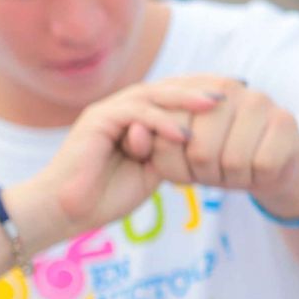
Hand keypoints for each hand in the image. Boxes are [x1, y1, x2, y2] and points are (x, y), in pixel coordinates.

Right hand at [15, 80, 223, 242]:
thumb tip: (194, 141)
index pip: (169, 96)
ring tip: (215, 106)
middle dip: (199, 87)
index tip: (234, 97)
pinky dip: (162, 123)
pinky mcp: (97, 121)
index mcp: (130, 120)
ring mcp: (105, 112)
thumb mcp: (149, 171)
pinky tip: (184, 135)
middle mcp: (117, 110)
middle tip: (232, 88)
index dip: (199, 93)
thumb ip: (168, 151)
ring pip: (152, 95)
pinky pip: (136, 114)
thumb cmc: (103, 197)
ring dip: (186, 100)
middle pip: (164, 87)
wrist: (65, 210)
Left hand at [140, 76, 298, 216]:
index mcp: (194, 89)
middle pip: (201, 150)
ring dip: (229, 179)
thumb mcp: (177, 153)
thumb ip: (153, 143)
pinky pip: (262, 165)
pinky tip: (256, 172)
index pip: (169, 130)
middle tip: (211, 175)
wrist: (267, 166)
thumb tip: (133, 131)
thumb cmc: (214, 158)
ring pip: (232, 160)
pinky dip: (255, 179)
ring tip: (232, 173)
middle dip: (203, 174)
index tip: (184, 166)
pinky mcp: (286, 121)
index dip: (173, 161)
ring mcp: (260, 101)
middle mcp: (228, 88)